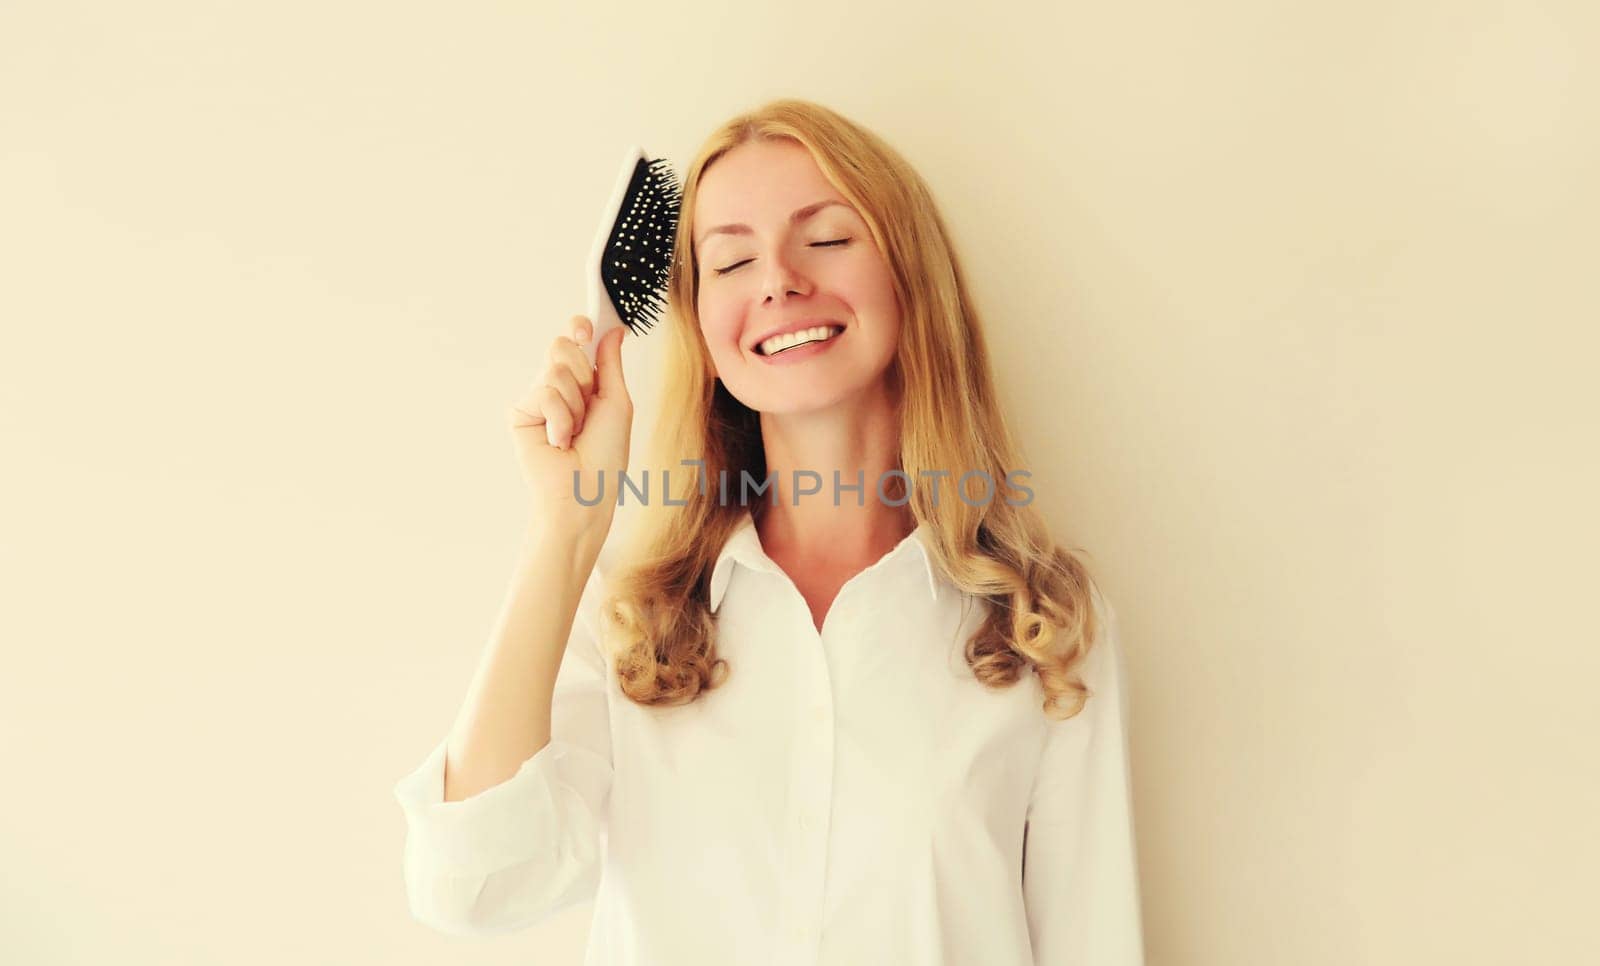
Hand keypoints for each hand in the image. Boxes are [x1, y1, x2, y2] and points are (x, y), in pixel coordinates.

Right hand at [509, 315, 632, 542]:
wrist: (585, 491)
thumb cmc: (606, 455)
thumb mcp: (617, 402)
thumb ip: (611, 364)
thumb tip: (614, 330)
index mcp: (583, 382)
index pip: (575, 340)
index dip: (579, 328)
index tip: (587, 330)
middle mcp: (559, 386)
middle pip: (563, 346)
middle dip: (582, 375)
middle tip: (587, 406)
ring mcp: (537, 398)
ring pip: (555, 369)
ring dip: (575, 405)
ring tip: (574, 433)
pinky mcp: (520, 412)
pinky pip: (544, 393)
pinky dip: (560, 418)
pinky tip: (559, 441)